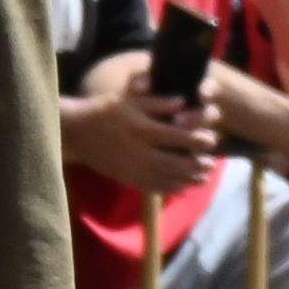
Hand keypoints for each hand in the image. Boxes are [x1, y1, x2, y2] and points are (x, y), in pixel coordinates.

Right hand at [58, 52, 222, 194]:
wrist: (76, 132)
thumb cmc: (105, 110)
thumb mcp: (129, 99)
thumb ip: (157, 102)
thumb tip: (183, 101)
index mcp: (140, 128)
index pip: (175, 136)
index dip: (196, 139)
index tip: (212, 140)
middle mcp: (138, 151)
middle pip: (174, 162)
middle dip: (195, 165)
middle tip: (212, 164)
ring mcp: (131, 168)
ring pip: (165, 178)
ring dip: (187, 180)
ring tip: (203, 178)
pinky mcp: (126, 178)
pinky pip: (151, 187)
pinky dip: (169, 189)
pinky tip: (183, 188)